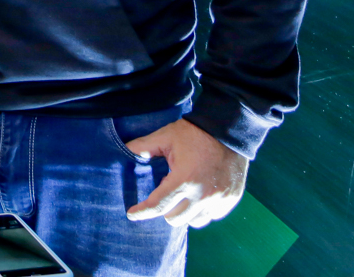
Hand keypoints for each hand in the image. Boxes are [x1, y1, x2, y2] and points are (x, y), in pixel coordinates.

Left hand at [125, 118, 248, 227]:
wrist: (228, 130)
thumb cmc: (194, 133)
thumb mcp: (164, 137)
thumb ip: (142, 147)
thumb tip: (123, 151)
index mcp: (184, 180)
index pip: (158, 205)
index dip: (142, 212)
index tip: (131, 214)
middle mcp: (202, 195)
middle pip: (175, 218)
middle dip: (164, 210)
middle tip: (163, 195)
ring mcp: (219, 199)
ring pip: (194, 221)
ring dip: (183, 213)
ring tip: (180, 197)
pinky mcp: (231, 200)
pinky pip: (212, 216)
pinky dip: (202, 211)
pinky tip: (197, 197)